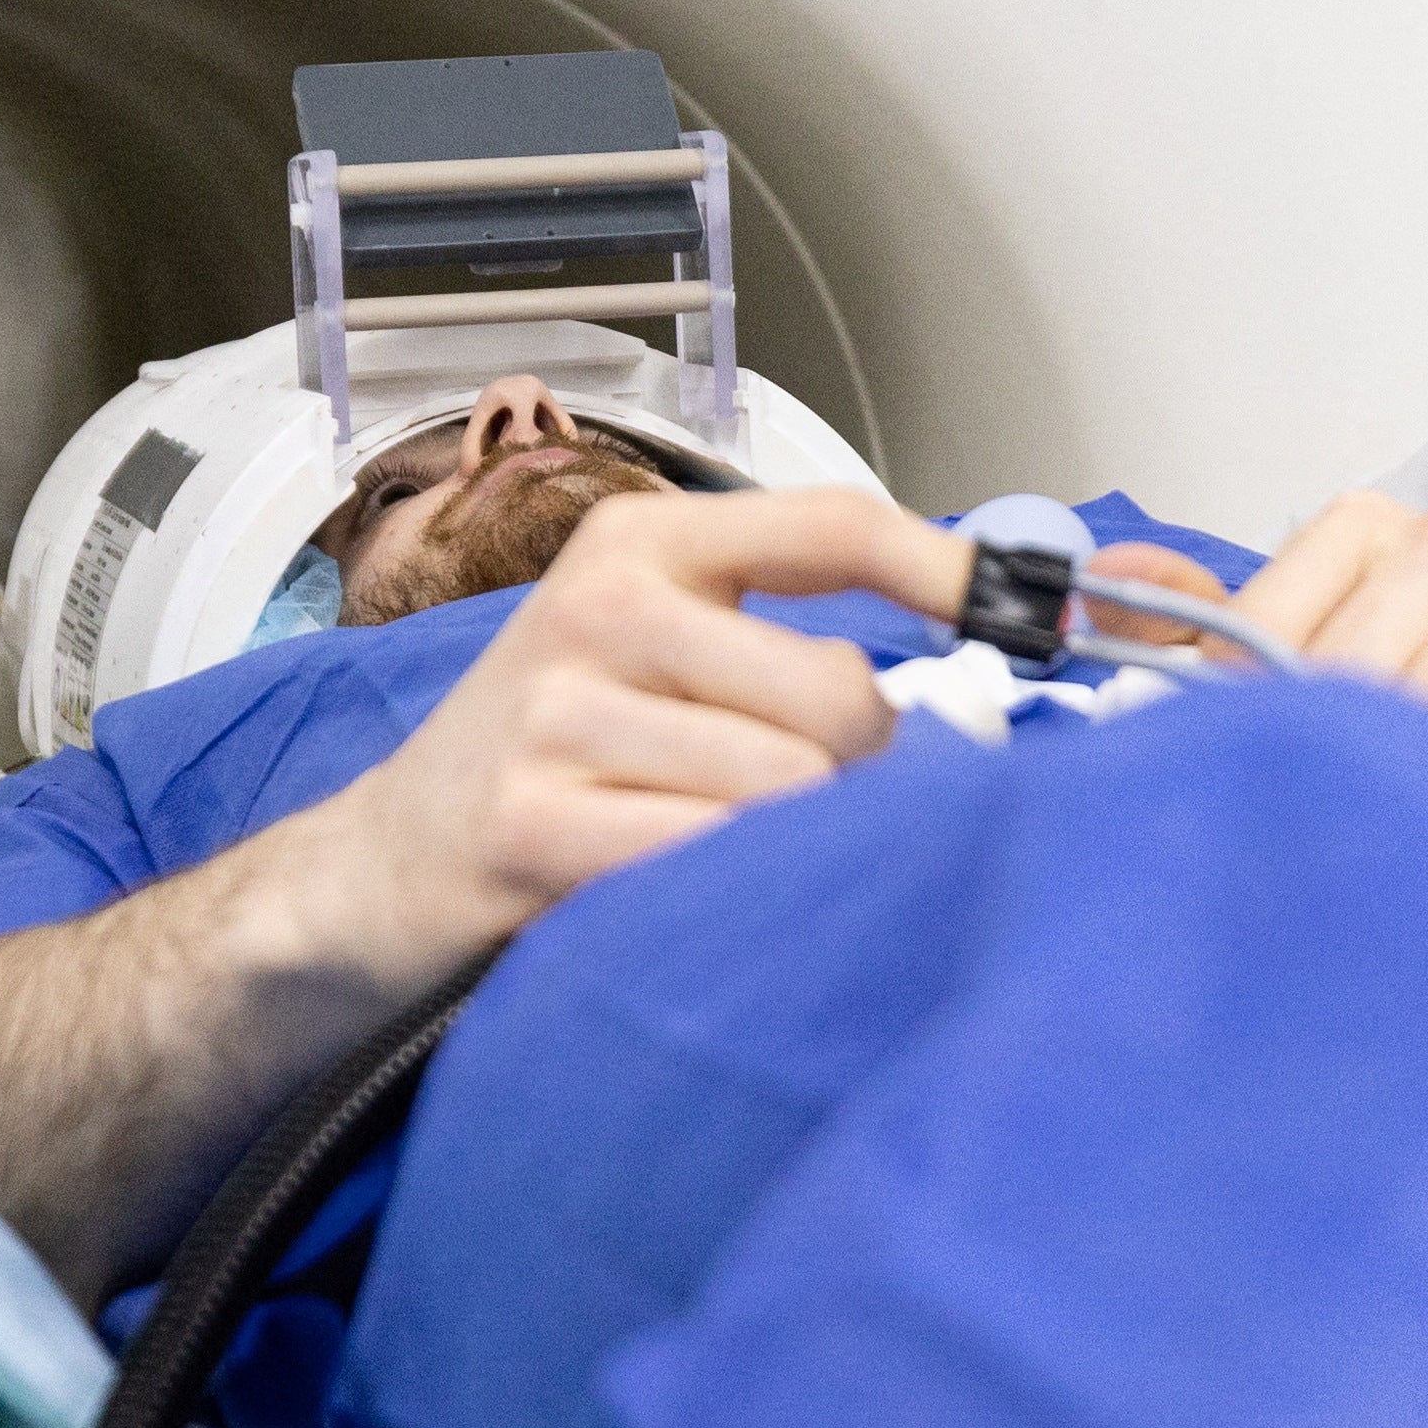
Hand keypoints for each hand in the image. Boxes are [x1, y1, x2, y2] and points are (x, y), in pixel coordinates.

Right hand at [279, 487, 967, 984]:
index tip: (1044, 616)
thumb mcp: (655, 653)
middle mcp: (602, 607)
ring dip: (794, 846)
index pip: (835, 529)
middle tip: (800, 810)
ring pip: (790, 789)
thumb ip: (785, 636)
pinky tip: (686, 898)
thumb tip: (989, 641)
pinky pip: (711, 861)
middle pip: (837, 695)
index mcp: (642, 546)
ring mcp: (560, 713)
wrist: (383, 868)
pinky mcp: (533, 821)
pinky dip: (732, 896)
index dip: (955, 572)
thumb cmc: (552, 762)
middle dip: (858, 775)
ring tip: (729, 856)